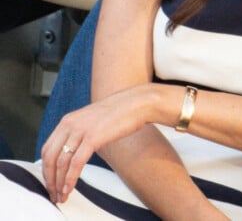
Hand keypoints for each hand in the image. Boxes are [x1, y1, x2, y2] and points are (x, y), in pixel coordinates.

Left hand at [40, 85, 151, 203]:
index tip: (51, 181)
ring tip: (61, 196)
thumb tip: (76, 150)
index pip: (47, 149)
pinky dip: (70, 179)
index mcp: (68, 119)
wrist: (138, 103)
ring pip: (60, 162)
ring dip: (58, 183)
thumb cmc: (121, 112)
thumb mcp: (93, 119)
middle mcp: (70, 123)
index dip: (45, 169)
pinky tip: (70, 189)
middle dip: (49, 179)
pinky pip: (75, 163)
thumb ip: (81, 131)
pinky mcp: (92, 137)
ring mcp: (80, 129)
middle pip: (50, 157)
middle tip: (53, 194)